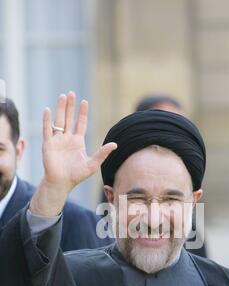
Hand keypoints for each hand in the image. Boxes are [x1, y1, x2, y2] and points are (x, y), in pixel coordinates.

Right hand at [30, 92, 116, 216]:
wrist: (61, 183)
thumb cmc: (76, 175)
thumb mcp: (92, 164)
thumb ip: (102, 153)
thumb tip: (115, 144)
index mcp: (77, 142)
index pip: (81, 123)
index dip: (82, 113)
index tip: (84, 102)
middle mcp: (67, 138)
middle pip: (69, 118)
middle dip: (70, 106)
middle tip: (71, 93)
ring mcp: (57, 140)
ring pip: (59, 120)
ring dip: (60, 108)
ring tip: (63, 96)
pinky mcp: (48, 144)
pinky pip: (47, 130)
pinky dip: (47, 120)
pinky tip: (48, 110)